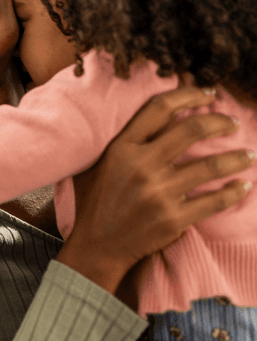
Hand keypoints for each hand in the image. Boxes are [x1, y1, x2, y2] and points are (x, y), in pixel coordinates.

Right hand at [57, 86, 253, 294]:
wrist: (97, 246)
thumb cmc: (97, 202)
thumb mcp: (99, 164)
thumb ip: (124, 141)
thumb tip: (157, 117)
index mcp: (122, 148)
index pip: (159, 109)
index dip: (187, 95)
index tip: (207, 94)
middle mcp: (141, 166)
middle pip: (191, 130)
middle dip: (220, 122)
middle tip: (233, 122)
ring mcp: (158, 193)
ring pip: (210, 166)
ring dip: (236, 158)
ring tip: (249, 154)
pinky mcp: (173, 219)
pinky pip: (214, 201)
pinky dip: (233, 191)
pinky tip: (243, 185)